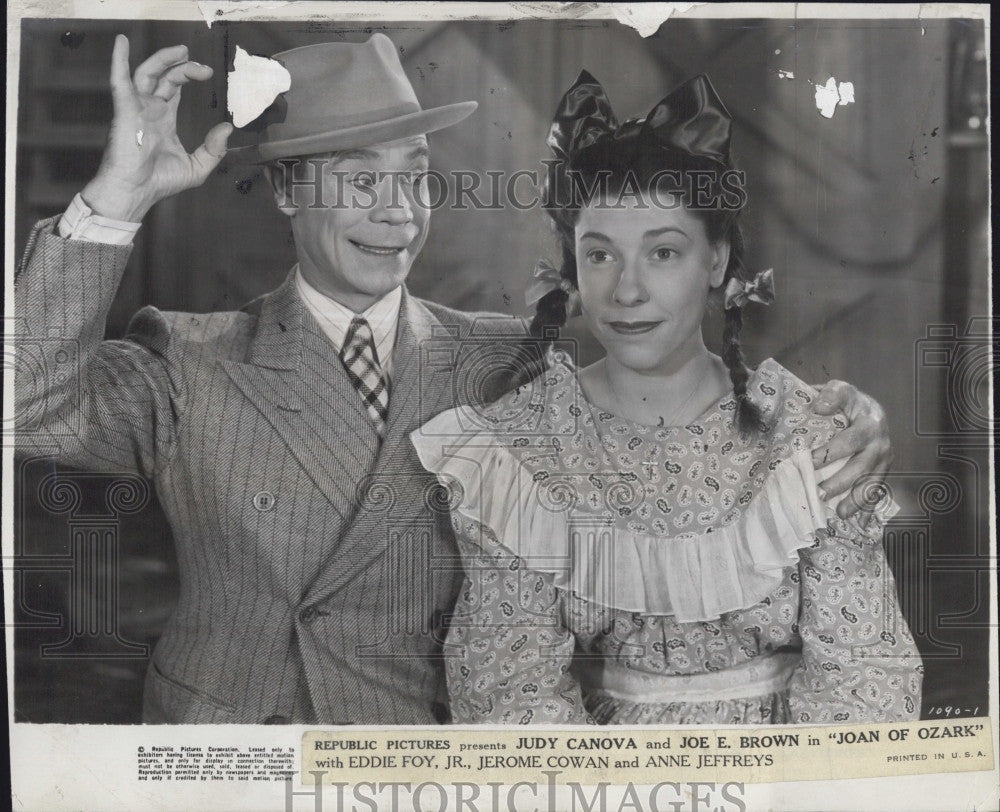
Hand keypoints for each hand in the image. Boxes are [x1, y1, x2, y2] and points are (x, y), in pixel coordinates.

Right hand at [81, 35, 233, 221]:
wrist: (136, 192)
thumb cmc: (160, 182)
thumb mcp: (197, 167)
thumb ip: (214, 149)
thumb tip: (228, 128)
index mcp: (163, 119)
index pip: (174, 88)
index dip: (188, 74)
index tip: (207, 72)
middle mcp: (149, 109)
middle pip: (164, 76)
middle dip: (183, 67)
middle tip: (203, 66)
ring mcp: (136, 108)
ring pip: (147, 73)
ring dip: (163, 59)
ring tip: (182, 50)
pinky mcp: (125, 111)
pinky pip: (119, 81)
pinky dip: (118, 60)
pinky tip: (121, 43)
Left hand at [810, 380, 892, 519]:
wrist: (868, 408)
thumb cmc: (847, 401)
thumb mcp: (841, 390)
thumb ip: (831, 395)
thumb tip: (819, 408)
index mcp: (870, 422)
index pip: (849, 441)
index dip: (830, 453)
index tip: (809, 462)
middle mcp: (881, 442)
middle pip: (861, 466)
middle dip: (840, 482)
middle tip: (819, 492)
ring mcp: (885, 459)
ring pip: (872, 482)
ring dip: (856, 499)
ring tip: (840, 513)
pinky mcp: (883, 470)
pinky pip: (876, 490)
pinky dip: (867, 507)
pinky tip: (857, 522)